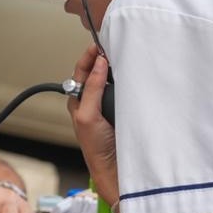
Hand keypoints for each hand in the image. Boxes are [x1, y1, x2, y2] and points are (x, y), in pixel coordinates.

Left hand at [67, 45, 118, 204]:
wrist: (115, 168)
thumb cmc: (96, 146)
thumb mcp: (88, 115)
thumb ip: (93, 89)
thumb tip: (99, 63)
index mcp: (79, 100)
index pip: (81, 71)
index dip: (89, 56)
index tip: (100, 45)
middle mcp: (92, 101)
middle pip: (97, 72)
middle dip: (104, 58)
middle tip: (115, 45)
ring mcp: (108, 105)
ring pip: (111, 80)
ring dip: (117, 69)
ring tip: (124, 56)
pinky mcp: (122, 110)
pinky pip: (124, 90)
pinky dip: (127, 81)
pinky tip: (134, 76)